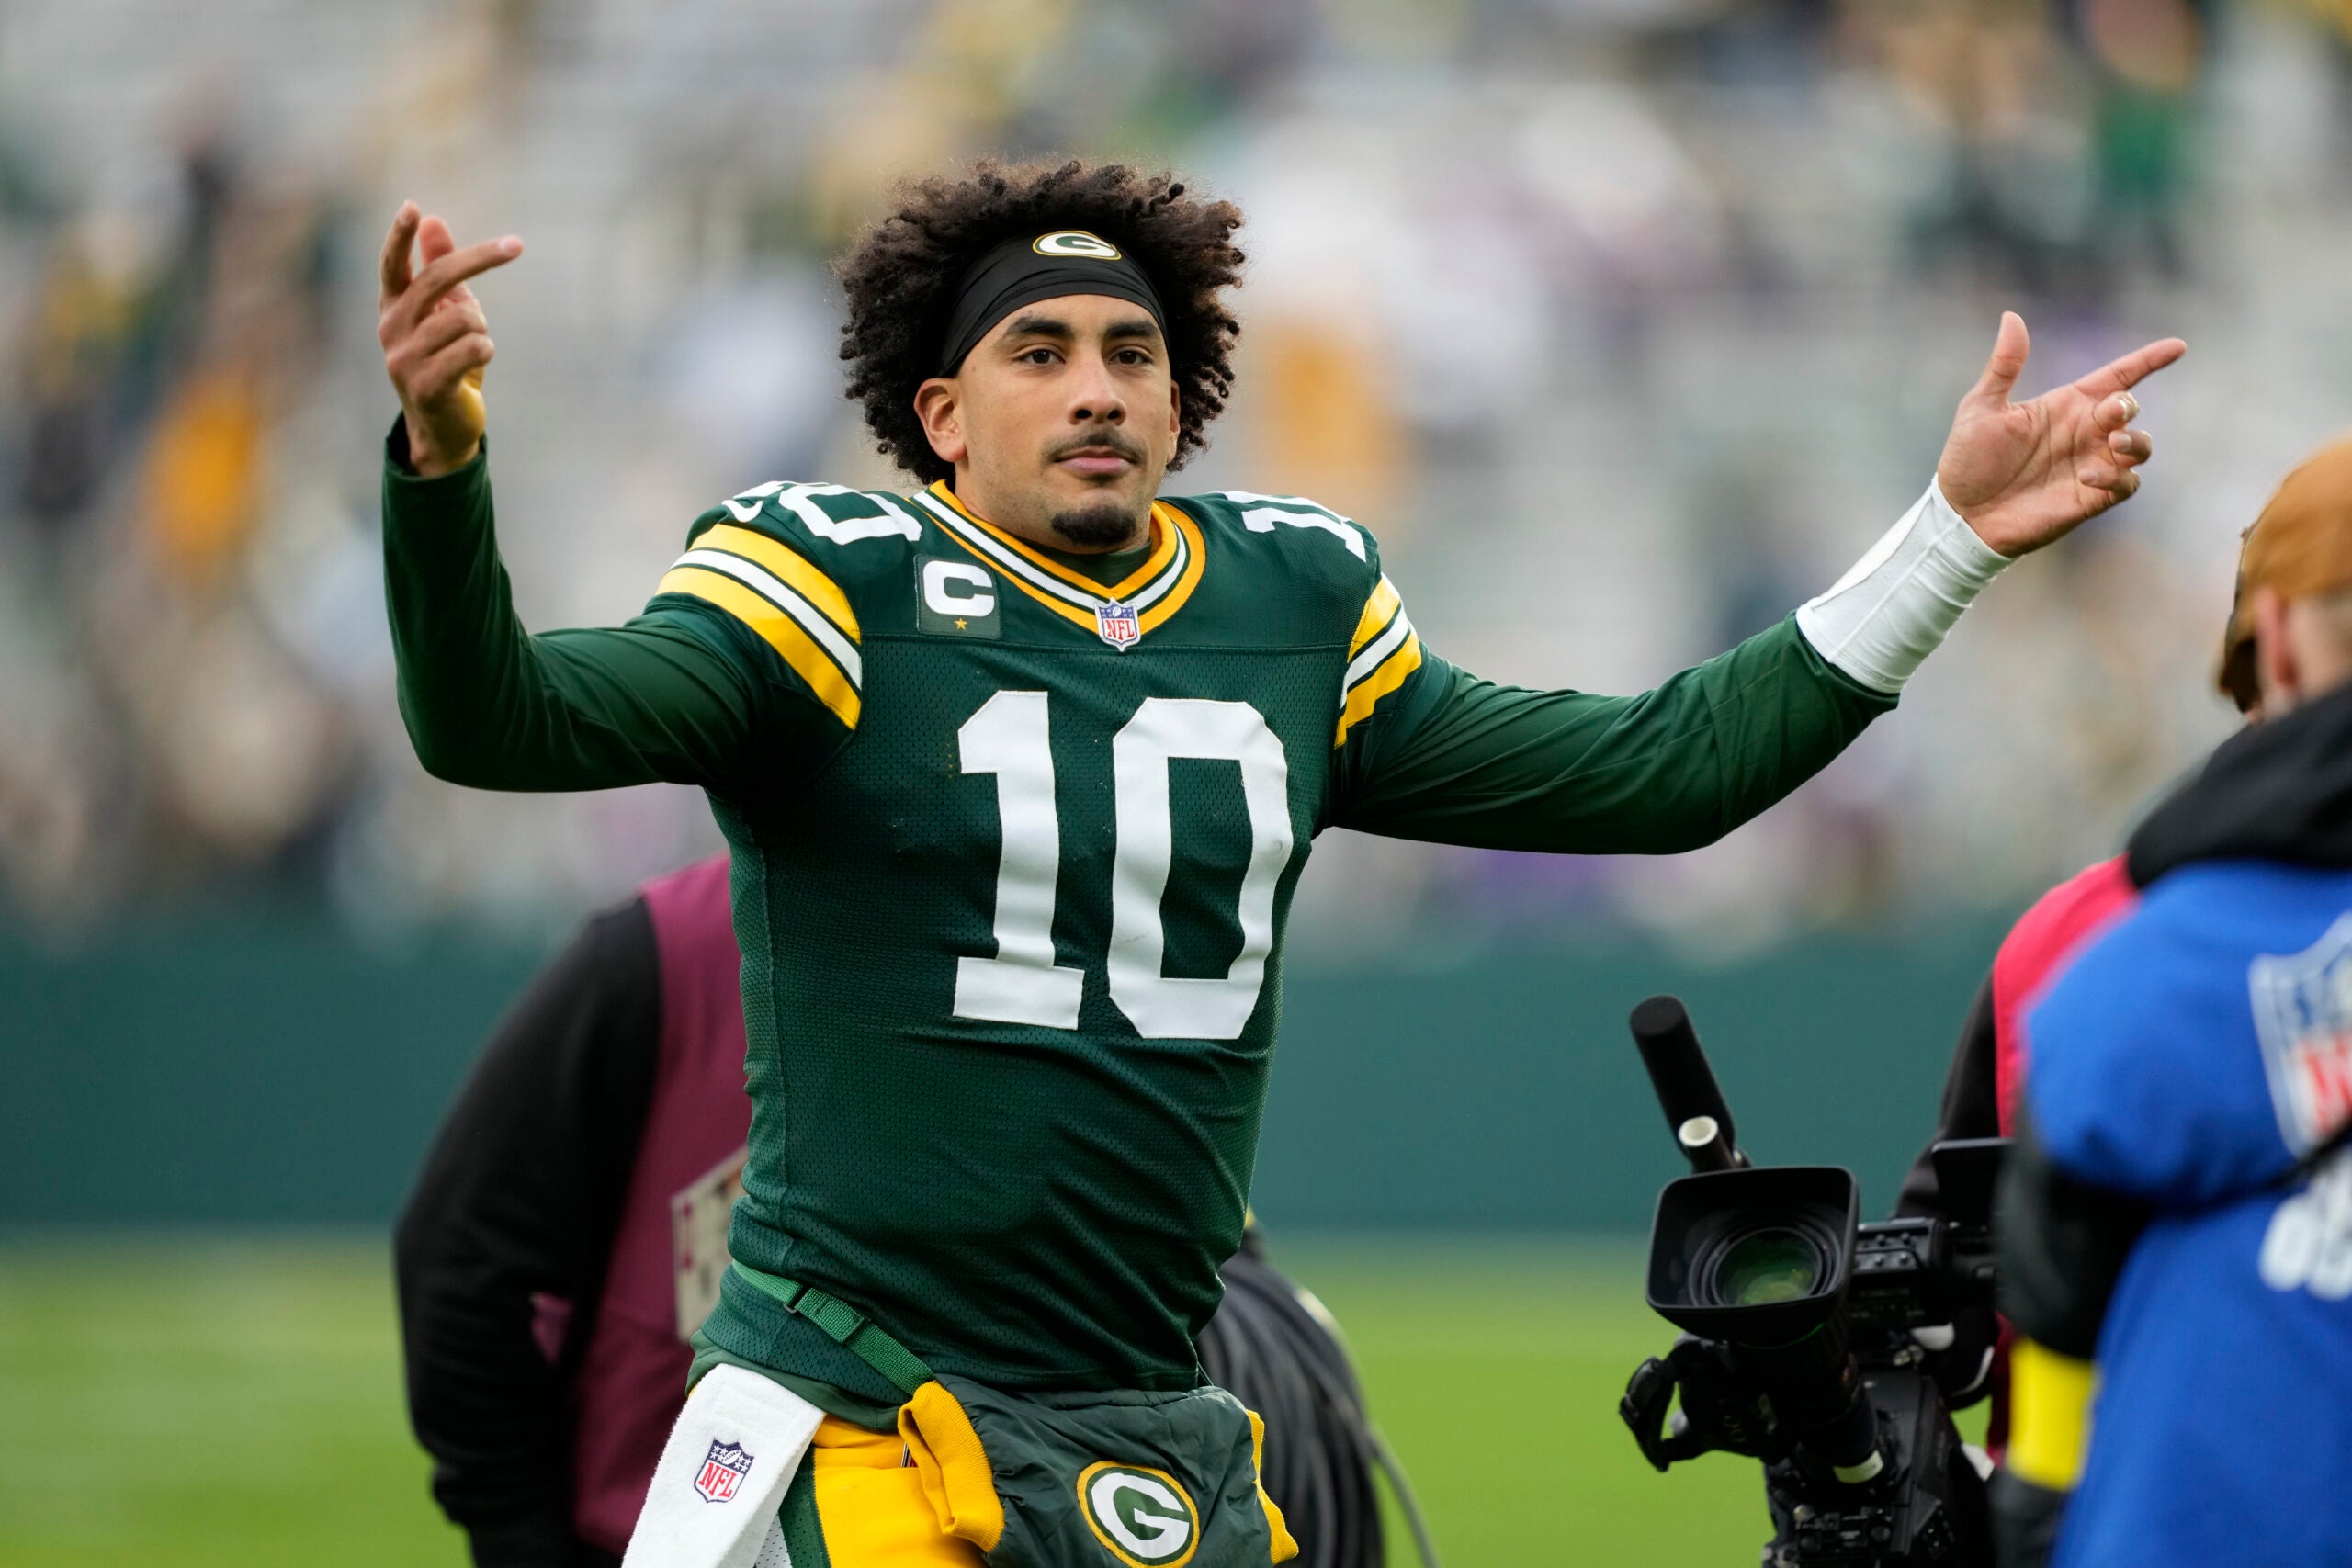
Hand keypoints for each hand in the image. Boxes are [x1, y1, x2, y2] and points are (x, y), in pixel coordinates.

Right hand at [378, 202, 522, 476]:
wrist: (444, 426)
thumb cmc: (447, 361)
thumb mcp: (446, 311)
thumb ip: (439, 267)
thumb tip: (432, 221)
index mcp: (393, 307)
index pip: (392, 265)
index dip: (400, 237)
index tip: (412, 208)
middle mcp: (391, 329)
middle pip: (437, 279)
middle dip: (480, 259)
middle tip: (516, 245)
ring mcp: (404, 359)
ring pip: (465, 318)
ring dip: (482, 330)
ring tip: (474, 348)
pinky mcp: (426, 384)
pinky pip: (474, 348)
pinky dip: (485, 349)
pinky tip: (477, 362)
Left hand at [1935, 312, 2185, 556]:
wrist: (1961, 515)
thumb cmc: (1967, 460)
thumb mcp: (1982, 407)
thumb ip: (2004, 365)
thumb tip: (2011, 317)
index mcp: (2066, 405)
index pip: (2117, 376)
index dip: (2148, 360)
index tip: (2178, 347)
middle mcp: (2084, 432)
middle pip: (2129, 408)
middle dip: (2128, 405)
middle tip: (2111, 412)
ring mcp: (2091, 464)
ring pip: (2140, 446)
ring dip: (2136, 441)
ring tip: (2113, 443)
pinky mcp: (2091, 498)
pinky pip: (2127, 484)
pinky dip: (2118, 477)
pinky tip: (2088, 476)